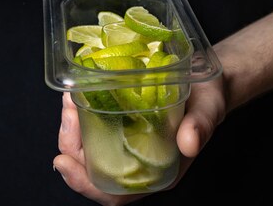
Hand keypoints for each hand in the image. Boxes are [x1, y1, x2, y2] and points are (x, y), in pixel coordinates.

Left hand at [53, 76, 225, 204]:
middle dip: (71, 144)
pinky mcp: (122, 121)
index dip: (84, 183)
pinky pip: (93, 125)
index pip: (113, 193)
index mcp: (156, 171)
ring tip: (70, 99)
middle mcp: (137, 161)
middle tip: (68, 113)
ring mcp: (127, 142)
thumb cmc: (209, 100)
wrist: (208, 80)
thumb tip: (189, 143)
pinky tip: (78, 94)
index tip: (63, 160)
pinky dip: (81, 112)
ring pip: (88, 146)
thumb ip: (200, 126)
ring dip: (72, 126)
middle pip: (92, 168)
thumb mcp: (208, 110)